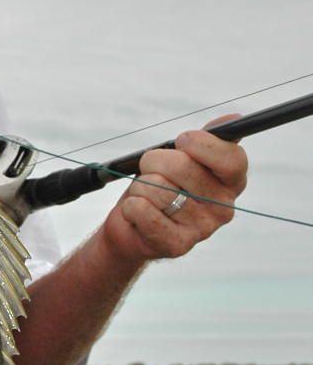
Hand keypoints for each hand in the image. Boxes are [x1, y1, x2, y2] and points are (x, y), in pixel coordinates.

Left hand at [102, 114, 248, 264]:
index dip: (202, 145)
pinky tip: (138, 212)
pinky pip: (143, 209)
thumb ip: (207, 140)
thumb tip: (234, 119)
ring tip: (146, 195)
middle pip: (182, 166)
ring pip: (157, 187)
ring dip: (141, 186)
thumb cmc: (163, 185)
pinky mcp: (177, 245)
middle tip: (152, 170)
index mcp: (231, 183)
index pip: (231, 158)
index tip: (182, 141)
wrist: (135, 226)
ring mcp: (202, 229)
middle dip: (155, 161)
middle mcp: (223, 208)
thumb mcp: (184, 158)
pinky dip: (131, 206)